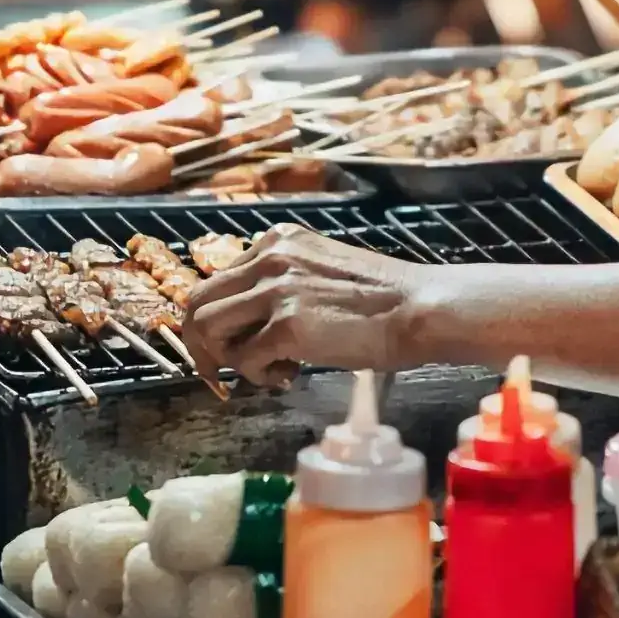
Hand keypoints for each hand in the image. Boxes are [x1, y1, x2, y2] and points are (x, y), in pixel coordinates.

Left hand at [182, 225, 430, 385]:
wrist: (420, 308)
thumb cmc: (384, 300)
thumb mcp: (322, 272)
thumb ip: (284, 284)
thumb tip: (250, 323)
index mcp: (279, 241)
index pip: (218, 280)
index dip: (214, 320)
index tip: (226, 347)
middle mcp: (271, 257)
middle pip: (198, 302)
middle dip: (201, 344)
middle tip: (219, 372)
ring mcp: (277, 289)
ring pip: (208, 328)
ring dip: (227, 359)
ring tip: (264, 371)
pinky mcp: (288, 324)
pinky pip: (245, 360)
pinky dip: (259, 376)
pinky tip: (289, 375)